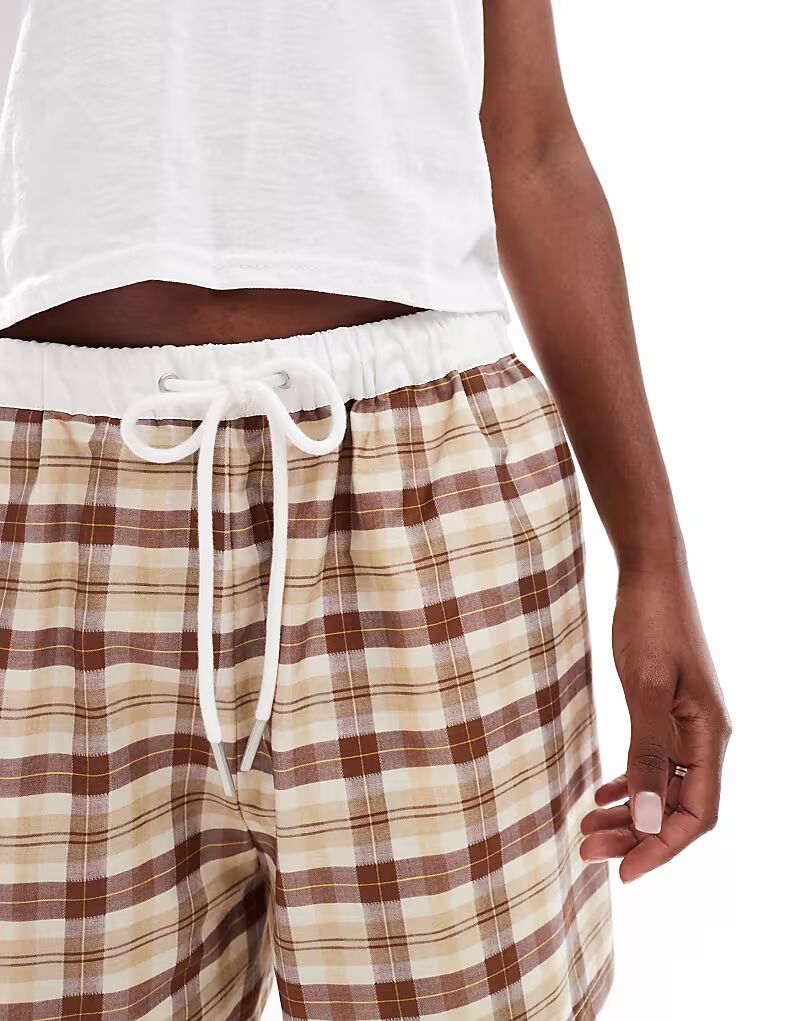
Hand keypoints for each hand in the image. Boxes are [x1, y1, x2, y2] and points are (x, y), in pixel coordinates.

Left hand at [579, 562, 731, 882]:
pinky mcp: (666, 709)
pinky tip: (602, 793)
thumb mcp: (645, 688)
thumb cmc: (650, 622)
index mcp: (709, 735)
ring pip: (660, 786)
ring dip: (627, 812)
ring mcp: (686, 723)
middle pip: (675, 807)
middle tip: (585, 850)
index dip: (661, 848)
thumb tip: (644, 819)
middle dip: (634, 835)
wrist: (649, 573)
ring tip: (586, 828)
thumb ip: (648, 752)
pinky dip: (628, 782)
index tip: (622, 873)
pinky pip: (653, 762)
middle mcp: (704, 736)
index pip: (696, 815)